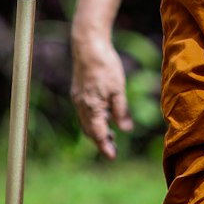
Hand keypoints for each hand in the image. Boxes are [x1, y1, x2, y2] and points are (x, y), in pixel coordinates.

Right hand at [71, 30, 132, 159]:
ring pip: (86, 122)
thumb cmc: (105, 66)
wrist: (88, 46)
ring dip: (97, 130)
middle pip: (90, 131)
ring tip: (110, 136)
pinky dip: (93, 119)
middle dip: (100, 141)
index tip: (112, 157)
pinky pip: (84, 112)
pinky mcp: (78, 91)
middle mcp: (81, 106)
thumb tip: (125, 130)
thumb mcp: (119, 90)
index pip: (98, 134)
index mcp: (92, 108)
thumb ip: (121, 111)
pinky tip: (104, 116)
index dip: (105, 147)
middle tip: (113, 149)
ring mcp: (78, 98)